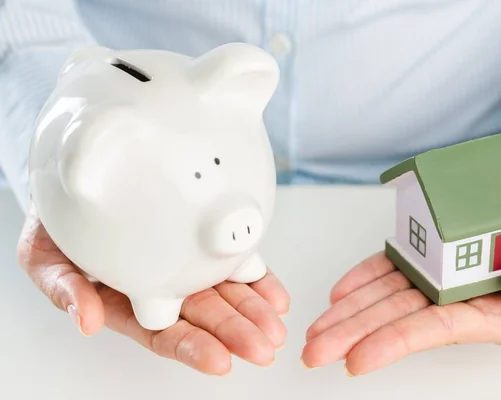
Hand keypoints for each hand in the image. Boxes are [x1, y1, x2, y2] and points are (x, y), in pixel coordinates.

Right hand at [17, 203, 288, 374]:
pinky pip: (236, 261)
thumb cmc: (59, 223)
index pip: (163, 333)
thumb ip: (63, 288)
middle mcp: (163, 287)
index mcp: (128, 301)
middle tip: (262, 346)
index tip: (219, 360)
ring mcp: (188, 263)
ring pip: (226, 292)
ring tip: (275, 324)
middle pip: (204, 318)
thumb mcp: (45, 255)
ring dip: (253, 311)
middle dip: (235, 333)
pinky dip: (258, 278)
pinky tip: (276, 295)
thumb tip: (84, 323)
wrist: (84, 181)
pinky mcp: (205, 240)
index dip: (192, 348)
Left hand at [302, 201, 500, 375]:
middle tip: (315, 351)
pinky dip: (366, 277)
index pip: (433, 332)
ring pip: (389, 295)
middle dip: (352, 334)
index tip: (355, 360)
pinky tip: (341, 293)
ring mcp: (445, 275)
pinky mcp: (436, 252)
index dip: (391, 345)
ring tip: (317, 327)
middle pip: (398, 318)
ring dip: (350, 310)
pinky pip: (396, 266)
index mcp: (495, 314)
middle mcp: (462, 298)